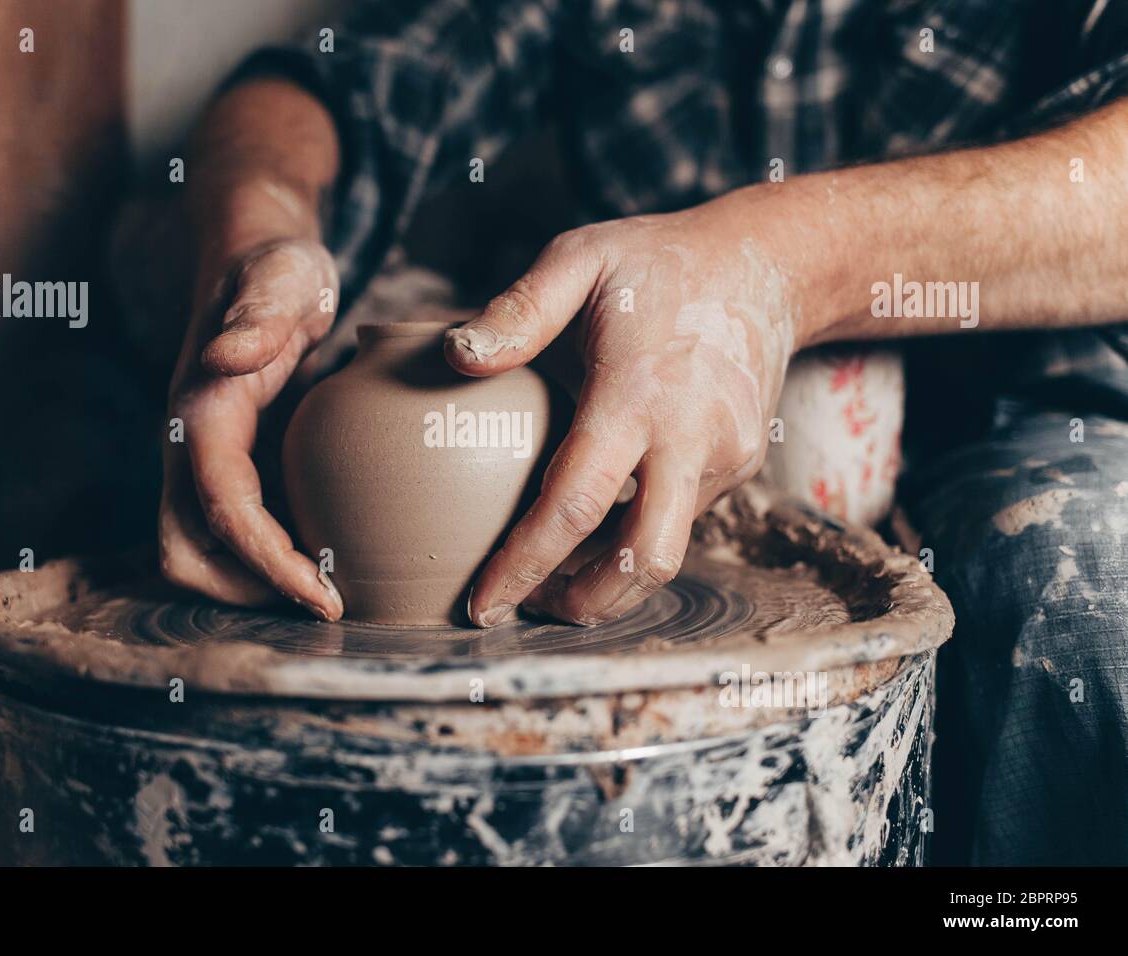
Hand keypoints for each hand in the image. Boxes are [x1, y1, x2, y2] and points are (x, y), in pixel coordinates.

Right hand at [159, 236, 343, 619]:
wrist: (258, 258)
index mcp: (201, 412)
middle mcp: (190, 445)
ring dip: (257, 583)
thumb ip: (257, 315)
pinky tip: (330, 554)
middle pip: (188, 553)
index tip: (325, 596)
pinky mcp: (230, 465)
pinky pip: (236, 531)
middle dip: (247, 591)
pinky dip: (271, 557)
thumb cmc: (276, 268)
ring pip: (205, 552)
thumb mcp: (280, 277)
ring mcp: (206, 460)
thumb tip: (225, 358)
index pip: (222, 511)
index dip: (267, 563)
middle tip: (326, 603)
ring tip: (331, 591)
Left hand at [446, 192, 798, 625]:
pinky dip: (635, 536)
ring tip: (551, 574)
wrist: (769, 263)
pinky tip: (598, 521)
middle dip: (584, 603)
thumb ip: (519, 310)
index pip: (575, 505)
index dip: (524, 565)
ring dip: (609, 576)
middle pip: (642, 560)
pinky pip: (683, 519)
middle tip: (526, 609)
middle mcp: (691, 438)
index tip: (481, 605)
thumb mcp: (580, 259)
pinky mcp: (740, 465)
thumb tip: (456, 356)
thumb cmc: (659, 261)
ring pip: (665, 550)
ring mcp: (725, 458)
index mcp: (638, 394)